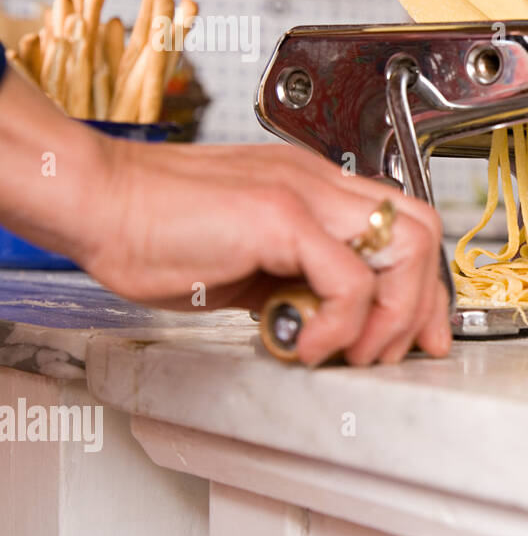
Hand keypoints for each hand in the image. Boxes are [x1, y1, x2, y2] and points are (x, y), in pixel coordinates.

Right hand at [84, 138, 451, 365]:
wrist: (95, 201)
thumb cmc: (151, 228)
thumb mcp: (245, 262)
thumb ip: (293, 281)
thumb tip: (323, 321)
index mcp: (316, 188)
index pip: (404, 226)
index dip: (422, 285)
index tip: (419, 332)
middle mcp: (320, 183)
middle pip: (421, 231)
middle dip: (424, 302)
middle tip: (400, 350)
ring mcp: (305, 194)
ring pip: (404, 247)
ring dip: (393, 314)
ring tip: (354, 353)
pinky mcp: (281, 215)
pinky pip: (350, 278)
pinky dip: (342, 322)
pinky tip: (307, 344)